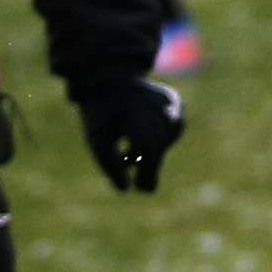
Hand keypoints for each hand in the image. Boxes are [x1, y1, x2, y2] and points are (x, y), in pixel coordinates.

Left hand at [81, 72, 183, 192]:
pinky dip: (164, 139)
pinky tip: (147, 139)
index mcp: (130, 108)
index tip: (139, 188)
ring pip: (170, 137)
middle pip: (160, 143)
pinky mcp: (173, 98)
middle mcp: (152, 99)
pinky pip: (175, 127)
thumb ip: (108, 163)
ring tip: (133, 153)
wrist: (108, 83)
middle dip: (151, 167)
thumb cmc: (100, 116)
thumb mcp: (96, 139)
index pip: (147, 145)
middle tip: (142, 185)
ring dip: (154, 152)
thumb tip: (125, 188)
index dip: (145, 169)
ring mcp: (165, 97)